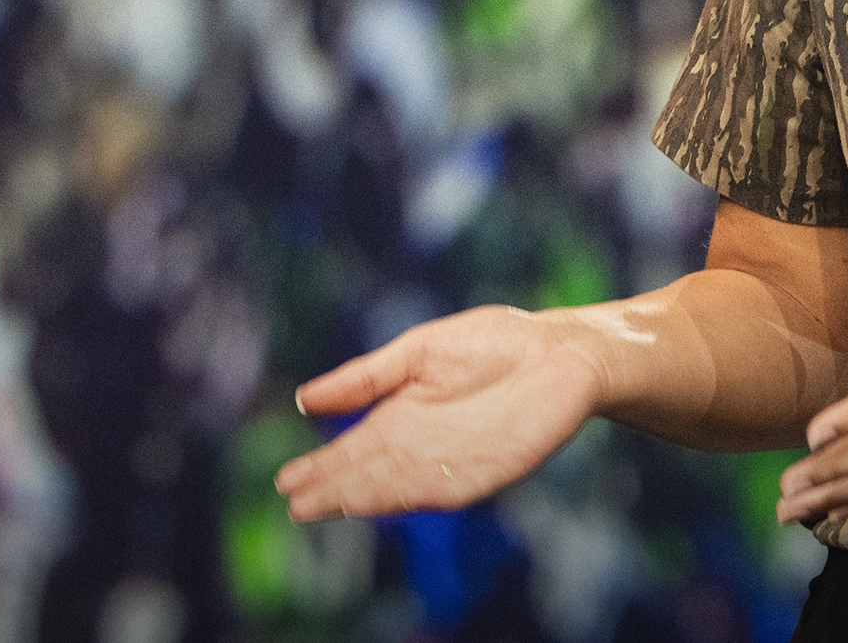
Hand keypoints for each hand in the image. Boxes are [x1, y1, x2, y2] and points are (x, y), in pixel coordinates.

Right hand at [276, 305, 605, 522]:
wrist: (562, 350)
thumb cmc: (495, 343)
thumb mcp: (420, 352)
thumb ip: (368, 377)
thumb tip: (304, 399)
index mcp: (402, 416)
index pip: (353, 449)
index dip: (322, 466)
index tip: (285, 482)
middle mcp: (423, 446)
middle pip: (371, 473)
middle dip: (335, 488)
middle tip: (296, 503)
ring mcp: (455, 459)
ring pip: (401, 485)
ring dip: (367, 496)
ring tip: (330, 503)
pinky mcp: (490, 467)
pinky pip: (446, 485)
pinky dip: (416, 492)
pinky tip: (389, 497)